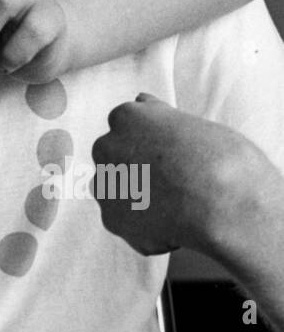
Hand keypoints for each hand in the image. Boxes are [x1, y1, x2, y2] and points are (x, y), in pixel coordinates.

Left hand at [91, 94, 280, 256]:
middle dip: (138, 171)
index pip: (127, 127)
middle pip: (116, 159)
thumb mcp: (192, 122)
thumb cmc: (222, 161)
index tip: (171, 157)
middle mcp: (107, 147)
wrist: (225, 206)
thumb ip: (159, 116)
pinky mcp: (111, 220)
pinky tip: (174, 228)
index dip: (152, 146)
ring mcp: (106, 184)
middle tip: (176, 184)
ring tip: (178, 207)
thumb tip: (141, 101)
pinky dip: (147, 230)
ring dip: (140, 200)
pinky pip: (128, 225)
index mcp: (126, 116)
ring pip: (119, 193)